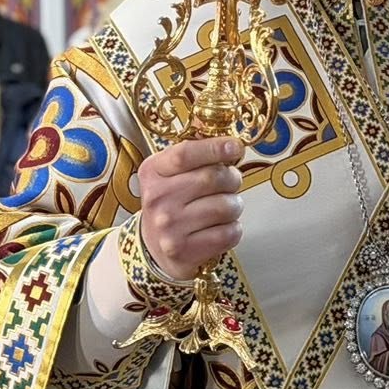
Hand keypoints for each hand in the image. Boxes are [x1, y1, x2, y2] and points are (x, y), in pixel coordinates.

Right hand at [135, 136, 243, 281]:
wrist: (153, 249)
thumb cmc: (170, 203)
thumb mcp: (169, 174)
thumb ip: (194, 154)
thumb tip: (228, 137)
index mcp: (152, 172)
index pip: (185, 153)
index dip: (215, 148)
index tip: (236, 147)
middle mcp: (157, 199)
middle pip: (212, 178)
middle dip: (232, 178)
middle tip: (232, 181)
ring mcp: (170, 227)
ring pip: (225, 206)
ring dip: (235, 205)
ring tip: (226, 207)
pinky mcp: (185, 251)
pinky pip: (228, 233)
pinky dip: (233, 228)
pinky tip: (222, 227)